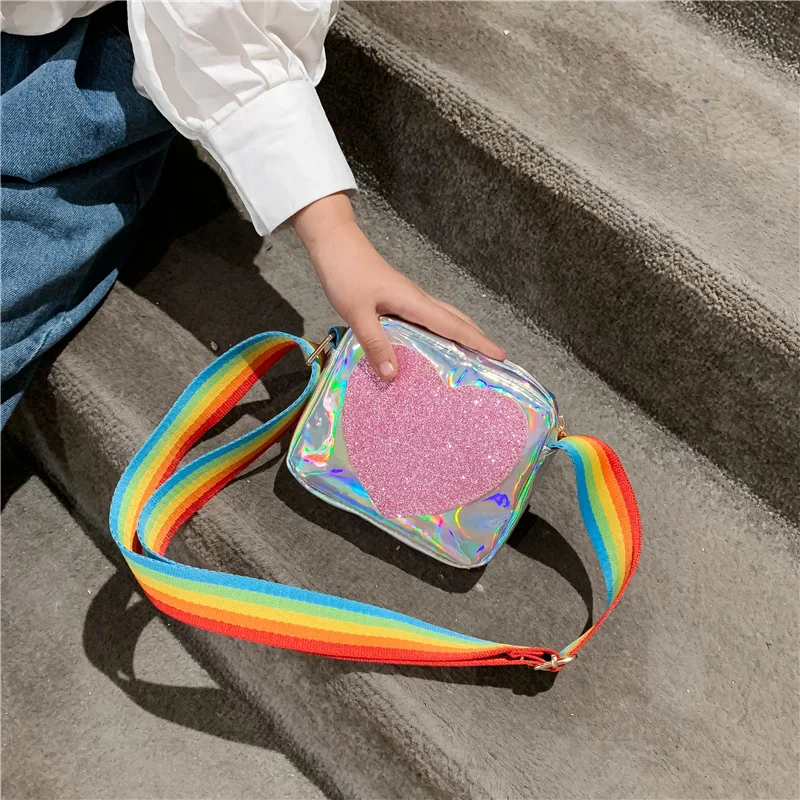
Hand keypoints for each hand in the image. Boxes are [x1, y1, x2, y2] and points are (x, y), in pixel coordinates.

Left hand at [292, 193, 505, 378]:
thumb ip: (375, 343)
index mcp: (415, 303)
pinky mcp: (399, 300)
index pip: (454, 326)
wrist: (336, 245)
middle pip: (457, 321)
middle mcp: (418, 300)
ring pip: (444, 319)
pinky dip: (439, 332)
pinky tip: (432, 345)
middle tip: (493, 361)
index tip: (500, 355)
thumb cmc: (346, 274)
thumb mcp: (357, 313)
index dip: (478, 342)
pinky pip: (427, 320)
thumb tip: (393, 375)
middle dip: (477, 340)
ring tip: (470, 357)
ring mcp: (409, 299)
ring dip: (461, 336)